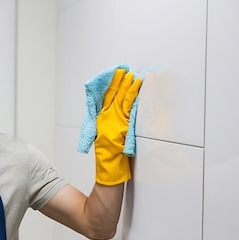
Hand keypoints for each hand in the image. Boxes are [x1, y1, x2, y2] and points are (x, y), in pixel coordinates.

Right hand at [95, 69, 141, 184]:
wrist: (109, 169)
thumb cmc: (111, 156)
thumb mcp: (108, 138)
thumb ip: (112, 125)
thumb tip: (118, 113)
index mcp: (102, 120)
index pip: (106, 98)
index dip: (110, 86)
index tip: (114, 75)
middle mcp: (106, 119)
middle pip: (113, 96)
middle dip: (118, 82)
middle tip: (123, 70)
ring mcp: (113, 121)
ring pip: (121, 98)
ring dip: (126, 85)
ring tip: (131, 75)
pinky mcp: (121, 125)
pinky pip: (128, 105)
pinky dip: (133, 94)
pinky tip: (136, 85)